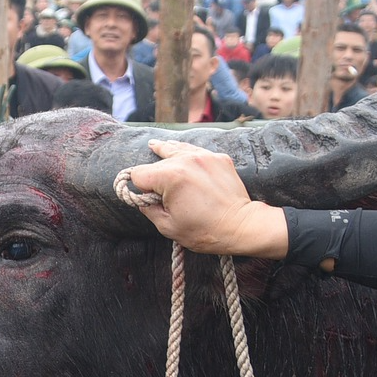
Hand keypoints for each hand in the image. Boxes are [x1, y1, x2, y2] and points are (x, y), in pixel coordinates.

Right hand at [123, 140, 287, 256]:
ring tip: (155, 146)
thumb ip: (148, 208)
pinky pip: (196, 151)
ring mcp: (204, 156)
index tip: (142, 196)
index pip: (138, 174)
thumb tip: (140, 197)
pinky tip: (182, 156)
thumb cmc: (205, 230)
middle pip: (156, 159)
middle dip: (153, 174)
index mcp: (170, 176)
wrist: (241, 226)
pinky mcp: (218, 157)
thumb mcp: (167, 226)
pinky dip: (187, 155)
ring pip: (176, 147)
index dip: (136, 187)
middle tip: (156, 188)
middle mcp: (186, 159)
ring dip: (166, 152)